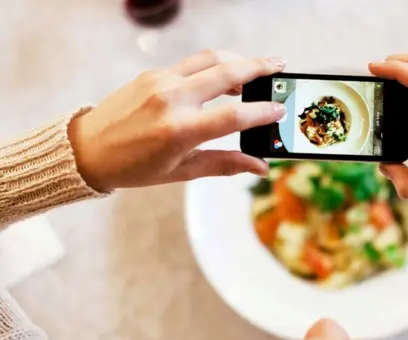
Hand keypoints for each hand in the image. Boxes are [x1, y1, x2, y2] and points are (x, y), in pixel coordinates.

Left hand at [68, 50, 286, 190]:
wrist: (87, 149)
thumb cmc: (134, 167)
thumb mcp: (182, 171)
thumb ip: (225, 164)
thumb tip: (260, 167)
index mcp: (179, 131)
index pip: (234, 116)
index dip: (262, 112)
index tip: (280, 110)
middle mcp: (172, 100)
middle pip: (227, 73)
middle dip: (260, 67)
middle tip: (281, 66)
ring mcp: (161, 82)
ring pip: (211, 59)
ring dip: (238, 60)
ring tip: (257, 68)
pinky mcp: (153, 73)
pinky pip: (191, 63)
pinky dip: (214, 66)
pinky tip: (224, 77)